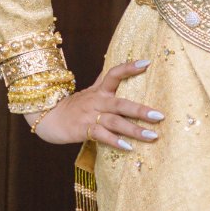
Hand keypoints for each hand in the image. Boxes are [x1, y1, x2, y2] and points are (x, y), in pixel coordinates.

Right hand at [32, 60, 163, 150]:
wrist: (49, 117)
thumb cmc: (76, 105)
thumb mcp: (91, 91)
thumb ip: (106, 82)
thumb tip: (124, 67)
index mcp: (100, 90)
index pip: (114, 74)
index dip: (129, 67)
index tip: (147, 62)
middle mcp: (97, 101)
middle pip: (121, 103)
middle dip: (141, 110)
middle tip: (160, 116)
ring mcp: (90, 116)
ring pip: (115, 122)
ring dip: (134, 129)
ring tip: (152, 136)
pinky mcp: (84, 130)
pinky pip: (101, 135)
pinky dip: (115, 141)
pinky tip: (128, 147)